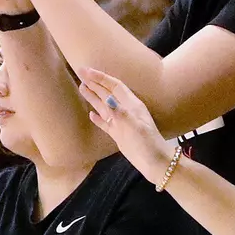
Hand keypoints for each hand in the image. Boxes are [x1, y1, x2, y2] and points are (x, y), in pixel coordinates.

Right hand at [73, 67, 181, 183]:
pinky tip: (91, 115)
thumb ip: (121, 113)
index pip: (114, 86)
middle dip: (94, 83)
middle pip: (107, 93)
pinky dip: (97, 118)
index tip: (86, 71)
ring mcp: (121, 123)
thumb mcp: (135, 127)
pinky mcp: (119, 135)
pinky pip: (105, 123)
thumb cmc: (148, 144)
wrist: (155, 163)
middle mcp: (126, 111)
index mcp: (131, 105)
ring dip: (93, 96)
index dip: (100, 77)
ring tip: (81, 87)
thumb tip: (107, 100)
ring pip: (104, 106)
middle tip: (79, 72)